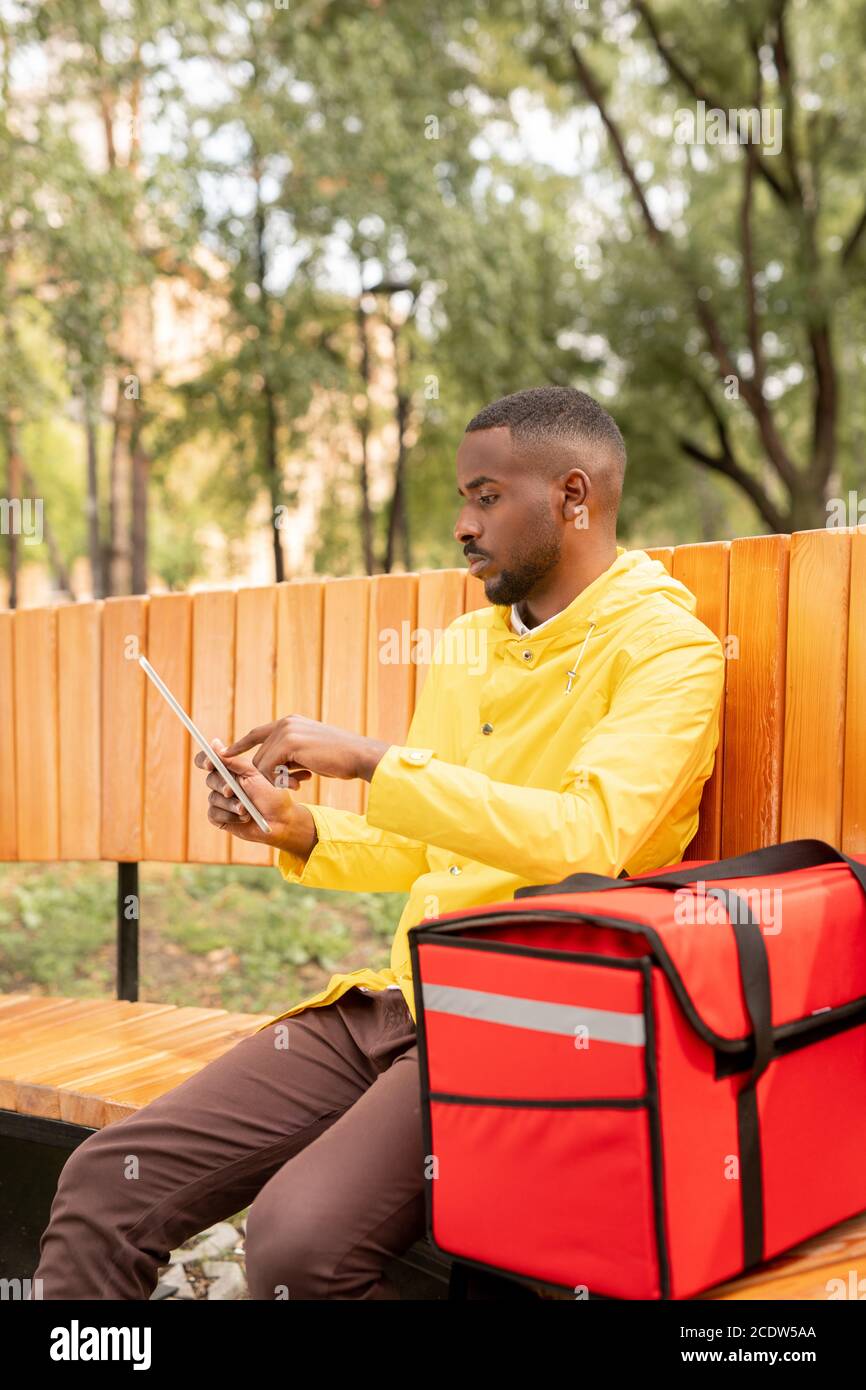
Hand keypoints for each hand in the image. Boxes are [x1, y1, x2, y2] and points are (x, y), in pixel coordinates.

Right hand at [194, 737, 302, 849]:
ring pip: (213, 798)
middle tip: (231, 791)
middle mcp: (224, 784)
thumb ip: (233, 761)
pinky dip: (229, 815)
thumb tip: (214, 743)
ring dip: (230, 804)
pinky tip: (243, 818)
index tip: (210, 764)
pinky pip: (213, 814)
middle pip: (210, 779)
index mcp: (232, 770)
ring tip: (246, 809)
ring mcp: (221, 801)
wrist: (281, 820)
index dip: (205, 760)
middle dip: (222, 785)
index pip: (209, 761)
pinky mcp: (220, 817)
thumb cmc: (271, 795)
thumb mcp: (254, 774)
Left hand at [221, 716, 389, 783]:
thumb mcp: (310, 754)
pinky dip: (280, 781)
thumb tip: (274, 768)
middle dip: (266, 776)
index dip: (241, 745)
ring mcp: (287, 731)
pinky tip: (300, 783)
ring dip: (276, 780)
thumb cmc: (339, 759)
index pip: (258, 733)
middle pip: (259, 755)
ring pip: (262, 764)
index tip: (225, 754)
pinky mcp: (289, 743)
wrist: (359, 755)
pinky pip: (270, 768)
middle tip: (290, 785)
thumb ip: (291, 755)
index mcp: (290, 722)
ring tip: (298, 784)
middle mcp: (286, 723)